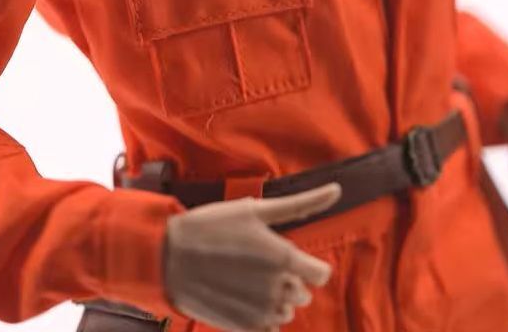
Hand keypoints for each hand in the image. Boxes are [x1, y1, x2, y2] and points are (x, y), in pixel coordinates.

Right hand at [163, 181, 341, 331]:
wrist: (170, 257)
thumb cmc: (213, 226)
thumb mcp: (255, 209)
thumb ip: (301, 204)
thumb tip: (337, 190)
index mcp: (284, 258)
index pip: (320, 275)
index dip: (308, 265)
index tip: (289, 256)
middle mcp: (278, 289)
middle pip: (302, 292)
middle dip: (287, 279)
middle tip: (257, 261)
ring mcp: (262, 312)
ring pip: (286, 311)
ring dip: (275, 297)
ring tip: (246, 278)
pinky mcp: (246, 329)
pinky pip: (269, 328)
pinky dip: (260, 315)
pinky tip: (240, 296)